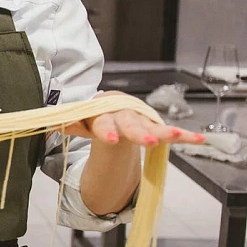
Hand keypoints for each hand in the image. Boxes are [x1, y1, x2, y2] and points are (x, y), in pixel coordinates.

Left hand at [63, 91, 205, 148]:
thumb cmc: (93, 116)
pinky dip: (185, 136)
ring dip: (165, 132)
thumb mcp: (78, 121)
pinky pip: (171, 132)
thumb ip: (68, 123)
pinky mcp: (155, 127)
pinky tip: (200, 139)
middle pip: (131, 125)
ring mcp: (141, 121)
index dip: (107, 130)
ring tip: (177, 136)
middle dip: (139, 133)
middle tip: (148, 141)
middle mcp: (124, 115)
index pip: (104, 122)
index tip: (110, 138)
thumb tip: (46, 124)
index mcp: (103, 113)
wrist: (110, 105)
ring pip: (153, 127)